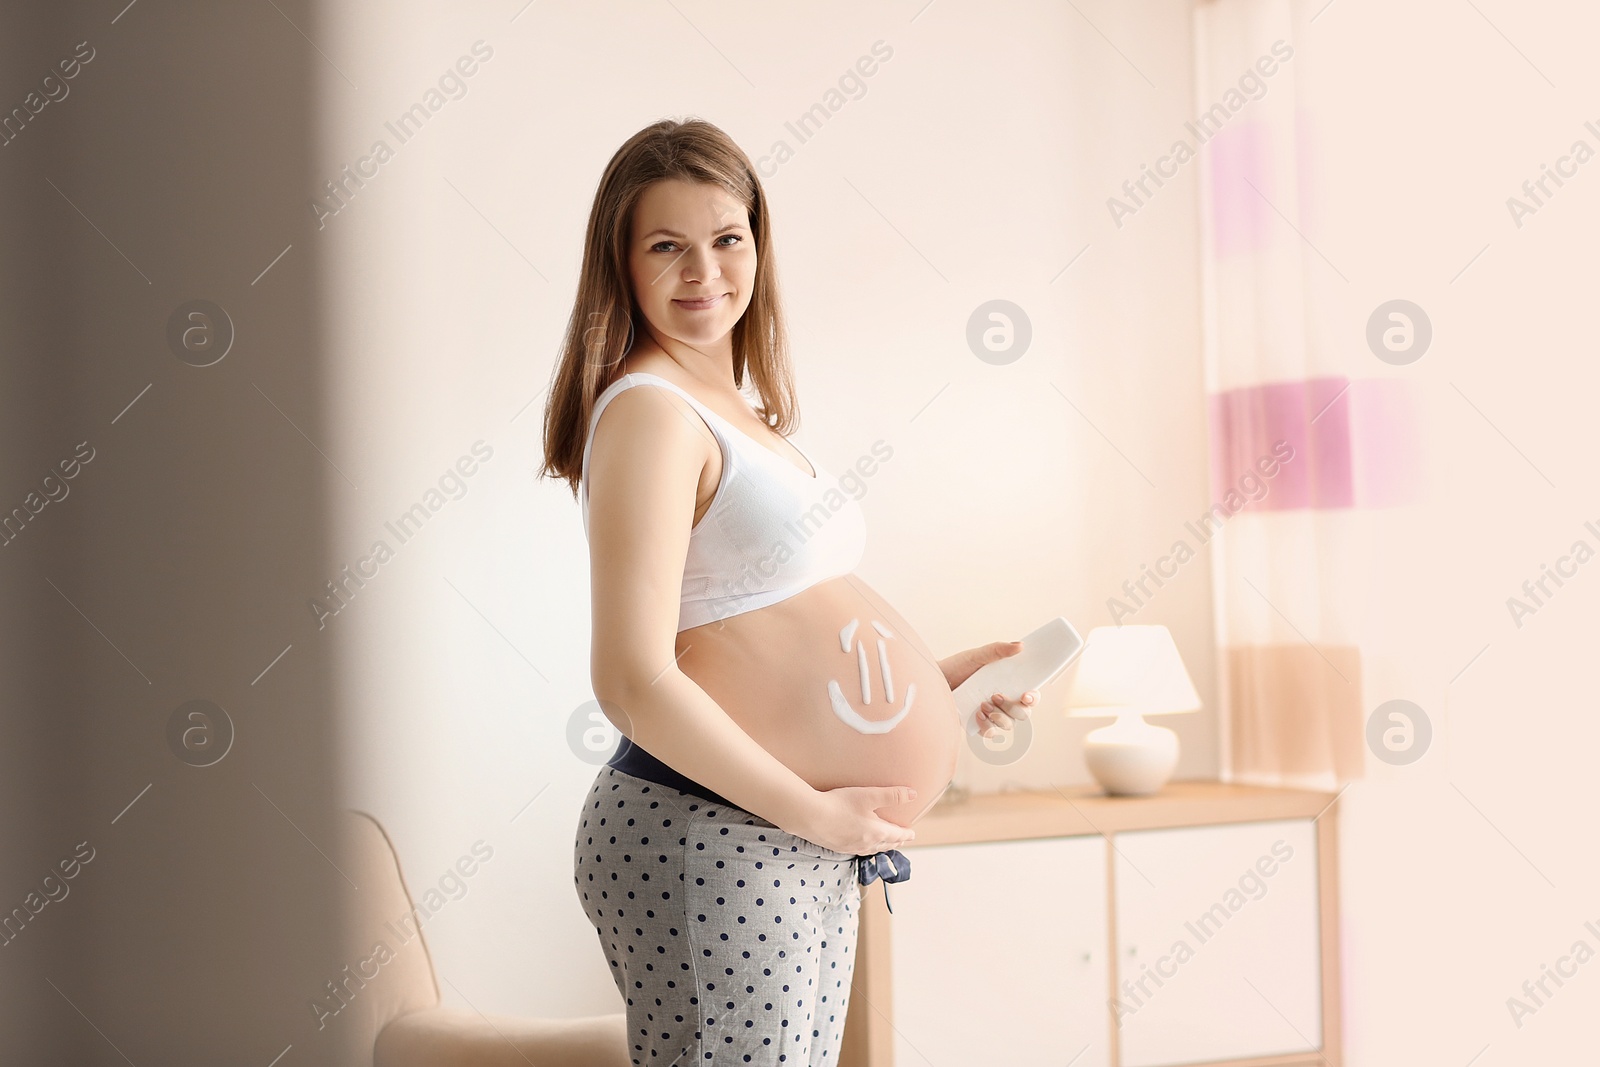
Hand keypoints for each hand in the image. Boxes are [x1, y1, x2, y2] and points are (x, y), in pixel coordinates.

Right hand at [792, 784, 918, 856]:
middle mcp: (867, 844)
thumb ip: (892, 795)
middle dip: (896, 841)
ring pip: (873, 849)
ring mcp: (852, 847)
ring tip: (884, 843)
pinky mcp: (839, 848)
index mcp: (877, 833)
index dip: (907, 834)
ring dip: (882, 846)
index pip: (898, 835)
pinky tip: (861, 844)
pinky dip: (867, 848)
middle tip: (901, 838)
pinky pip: (859, 850)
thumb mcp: (868, 795)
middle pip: (886, 845)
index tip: (913, 834)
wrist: (810, 817)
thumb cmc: (840, 804)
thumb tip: (913, 795)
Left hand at [938, 640, 1038, 738]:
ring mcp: (991, 715)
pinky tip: (976, 715)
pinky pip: (991, 733)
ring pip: (1009, 725)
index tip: (1025, 695)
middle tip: (995, 696)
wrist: (933, 681)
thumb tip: (1020, 646)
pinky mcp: (978, 725)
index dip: (1033, 698)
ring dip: (999, 716)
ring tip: (982, 704)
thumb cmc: (955, 667)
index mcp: (1007, 684)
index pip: (1030, 695)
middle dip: (1012, 707)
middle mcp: (1003, 701)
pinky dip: (986, 726)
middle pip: (1023, 713)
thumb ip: (998, 650)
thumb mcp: (977, 656)